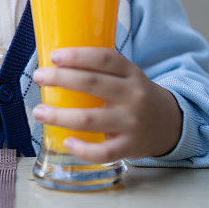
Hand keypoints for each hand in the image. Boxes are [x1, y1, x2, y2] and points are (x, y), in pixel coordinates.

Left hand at [32, 47, 182, 161]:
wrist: (169, 124)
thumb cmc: (135, 95)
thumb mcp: (128, 75)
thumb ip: (102, 70)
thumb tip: (57, 65)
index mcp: (131, 73)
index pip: (104, 59)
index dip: (78, 56)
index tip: (54, 56)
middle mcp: (133, 96)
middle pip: (92, 84)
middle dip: (61, 79)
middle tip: (39, 77)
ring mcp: (132, 123)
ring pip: (90, 119)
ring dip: (60, 115)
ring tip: (39, 111)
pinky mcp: (130, 147)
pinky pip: (103, 152)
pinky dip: (83, 149)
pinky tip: (67, 141)